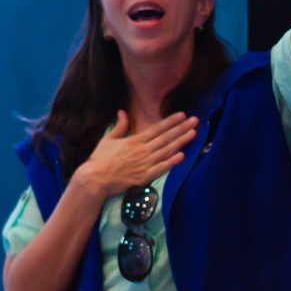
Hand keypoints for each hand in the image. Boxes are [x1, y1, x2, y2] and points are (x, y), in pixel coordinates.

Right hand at [75, 110, 198, 197]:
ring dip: (181, 142)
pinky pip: (161, 168)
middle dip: (182, 129)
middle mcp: (142, 150)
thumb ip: (119, 126)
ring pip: (167, 151)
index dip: (171, 121)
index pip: (156, 128)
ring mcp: (144, 164)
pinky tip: (183, 155)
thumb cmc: (99, 159)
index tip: (183, 115)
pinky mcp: (144, 177)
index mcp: (134, 141)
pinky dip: (172, 162)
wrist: (95, 179)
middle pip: (166, 138)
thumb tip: (122, 112)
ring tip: (193, 134)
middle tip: (196, 121)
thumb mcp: (108, 139)